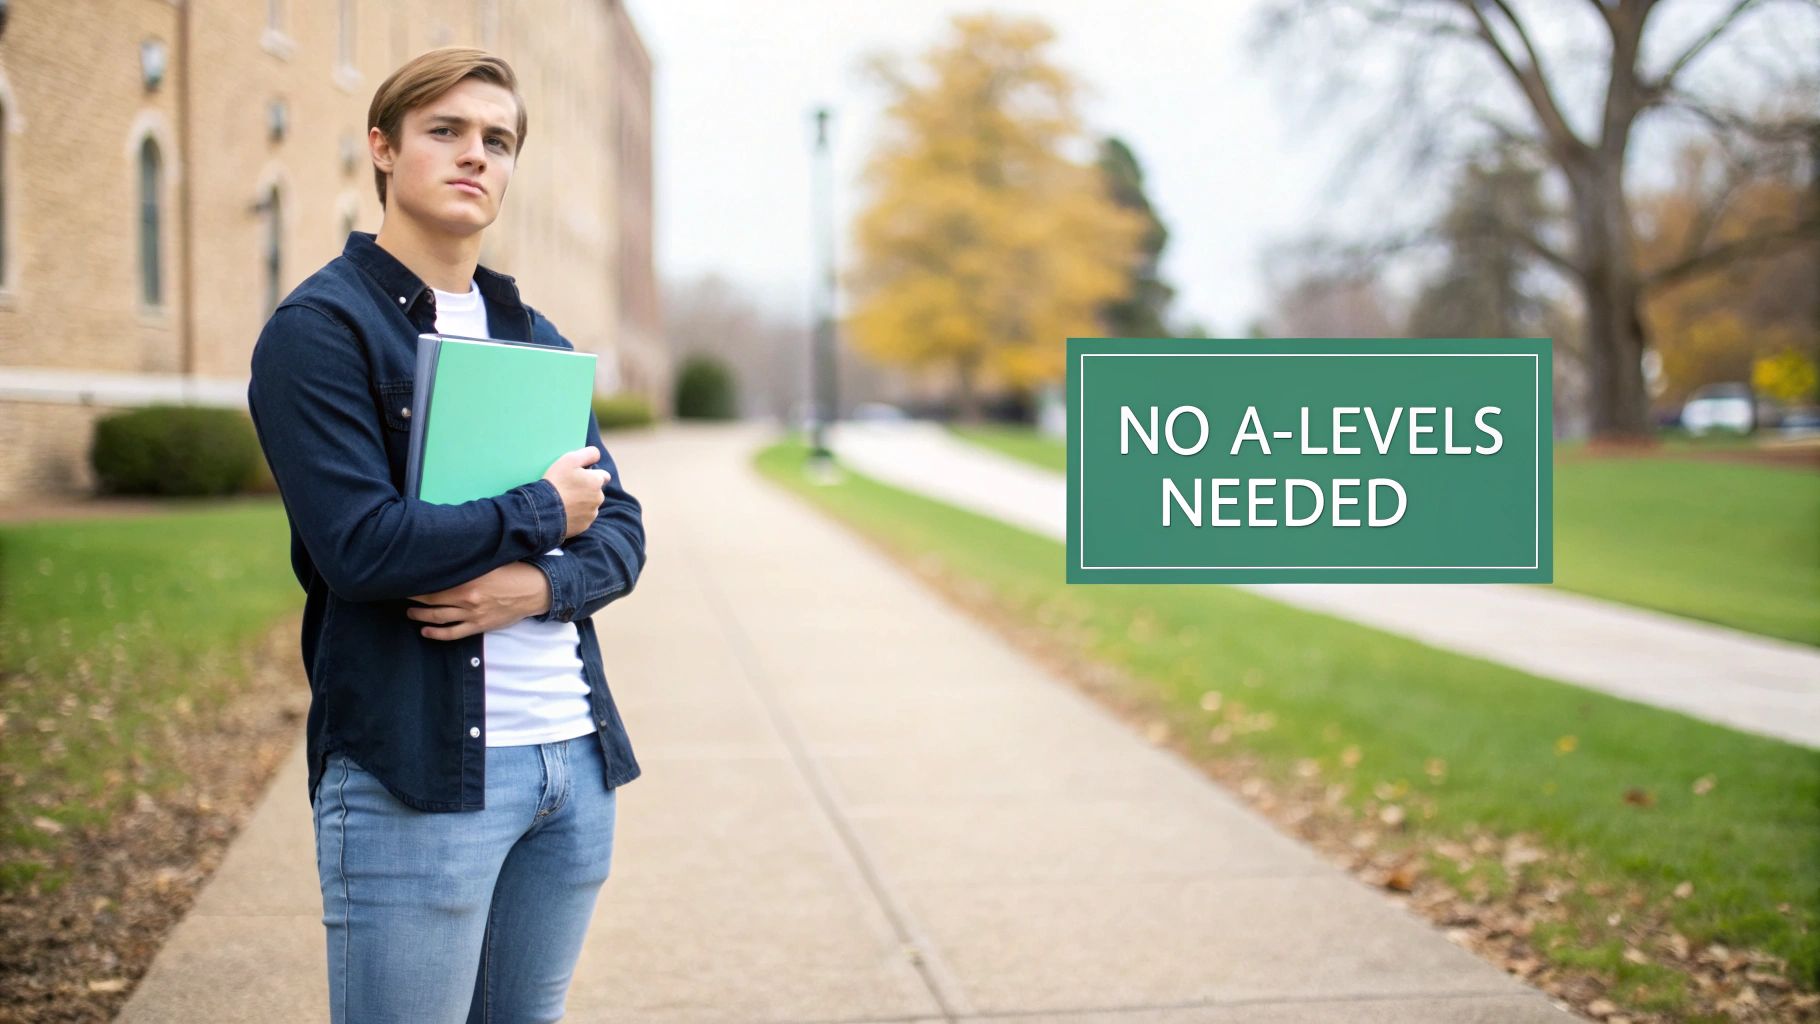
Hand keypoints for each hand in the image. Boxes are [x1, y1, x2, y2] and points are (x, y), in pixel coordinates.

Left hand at [407, 563, 550, 640]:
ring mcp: (472, 614)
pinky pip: (453, 633)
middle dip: (413, 598)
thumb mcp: (490, 561)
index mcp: (468, 579)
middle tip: (400, 594)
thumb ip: (469, 561)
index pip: (434, 582)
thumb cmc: (513, 572)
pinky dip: (436, 633)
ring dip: (420, 615)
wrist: (535, 591)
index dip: (417, 582)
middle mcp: (466, 598)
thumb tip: (449, 553)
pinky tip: (425, 631)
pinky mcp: (479, 626)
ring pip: (438, 617)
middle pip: (431, 600)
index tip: (404, 578)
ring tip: (409, 612)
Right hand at [542, 446, 611, 538]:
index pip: (603, 476)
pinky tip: (563, 512)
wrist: (543, 510)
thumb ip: (588, 454)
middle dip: (586, 489)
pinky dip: (575, 515)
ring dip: (581, 503)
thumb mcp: (570, 459)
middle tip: (568, 488)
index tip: (578, 476)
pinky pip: (582, 518)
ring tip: (564, 501)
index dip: (590, 475)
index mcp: (597, 482)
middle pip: (595, 491)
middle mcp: (598, 498)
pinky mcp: (584, 526)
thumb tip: (597, 454)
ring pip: (589, 505)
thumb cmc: (556, 482)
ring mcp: (591, 514)